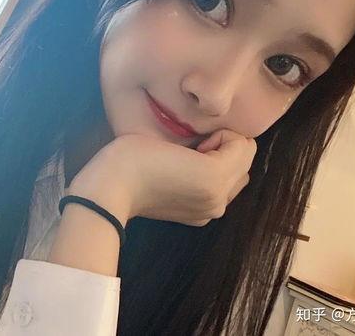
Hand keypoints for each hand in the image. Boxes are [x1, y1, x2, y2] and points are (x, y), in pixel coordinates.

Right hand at [69, 129, 256, 226]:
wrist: (110, 190)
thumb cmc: (138, 157)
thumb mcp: (182, 142)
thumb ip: (218, 143)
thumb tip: (233, 146)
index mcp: (216, 181)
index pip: (244, 145)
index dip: (220, 136)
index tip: (196, 143)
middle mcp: (219, 202)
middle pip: (244, 163)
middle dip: (224, 151)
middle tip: (193, 151)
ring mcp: (208, 213)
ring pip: (235, 177)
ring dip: (219, 165)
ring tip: (188, 164)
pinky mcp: (197, 219)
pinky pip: (221, 191)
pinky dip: (209, 179)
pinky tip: (184, 177)